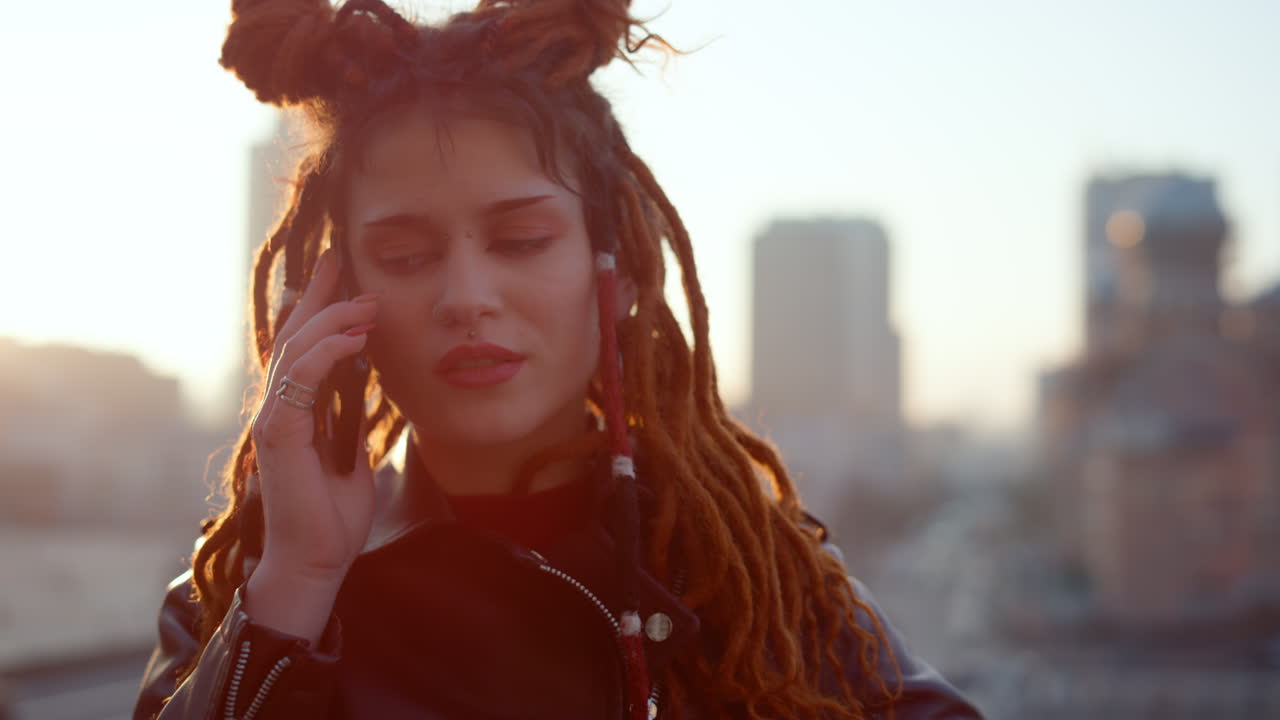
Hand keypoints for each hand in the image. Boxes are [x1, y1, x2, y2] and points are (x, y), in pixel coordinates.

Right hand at [249, 249, 379, 583]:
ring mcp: (273, 421)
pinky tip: (353, 339)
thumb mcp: (353, 454)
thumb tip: (365, 383)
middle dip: (317, 297)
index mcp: (293, 412)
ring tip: (366, 303)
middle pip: (291, 338)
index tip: (339, 274)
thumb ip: (351, 419)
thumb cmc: (333, 515)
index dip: (316, 308)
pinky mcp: (278, 436)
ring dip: (332, 321)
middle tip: (340, 261)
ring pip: (294, 352)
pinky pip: (299, 381)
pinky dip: (325, 354)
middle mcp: (276, 409)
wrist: (317, 561)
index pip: (300, 348)